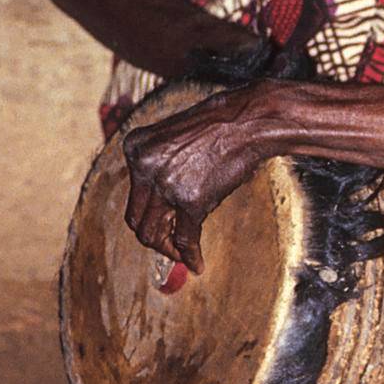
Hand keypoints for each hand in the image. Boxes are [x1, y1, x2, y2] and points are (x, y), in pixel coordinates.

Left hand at [120, 85, 267, 272]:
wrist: (250, 120)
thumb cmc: (222, 122)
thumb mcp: (176, 135)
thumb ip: (161, 162)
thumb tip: (163, 200)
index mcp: (136, 148)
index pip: (133, 194)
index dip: (147, 215)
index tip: (161, 224)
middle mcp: (145, 167)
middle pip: (137, 218)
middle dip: (153, 237)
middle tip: (169, 247)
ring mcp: (166, 185)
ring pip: (153, 233)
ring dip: (167, 250)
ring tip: (181, 256)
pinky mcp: (191, 201)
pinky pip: (185, 238)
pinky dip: (189, 256)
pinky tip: (197, 264)